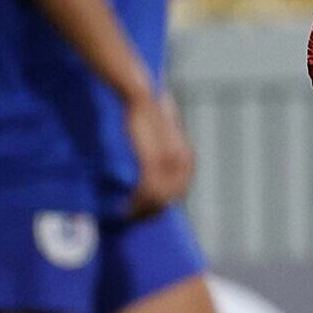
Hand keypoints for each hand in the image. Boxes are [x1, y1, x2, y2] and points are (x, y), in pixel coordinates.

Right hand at [124, 91, 194, 217]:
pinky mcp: (153, 159)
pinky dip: (135, 202)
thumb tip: (157, 168)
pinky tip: (125, 206)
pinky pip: (147, 190)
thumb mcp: (163, 134)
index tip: (145, 211)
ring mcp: (168, 162)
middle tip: (131, 216)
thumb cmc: (149, 112)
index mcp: (187, 158)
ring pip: (157, 198)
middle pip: (168, 199)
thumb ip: (164, 151)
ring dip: (140, 210)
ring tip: (125, 213)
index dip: (162, 204)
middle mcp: (182, 162)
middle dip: (150, 212)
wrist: (141, 95)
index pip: (178, 192)